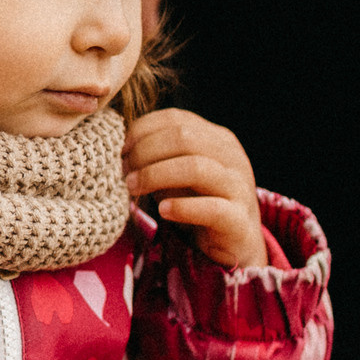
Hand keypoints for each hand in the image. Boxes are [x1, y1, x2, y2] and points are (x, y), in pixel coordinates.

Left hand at [124, 107, 267, 269]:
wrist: (236, 241)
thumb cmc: (200, 201)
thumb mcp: (177, 174)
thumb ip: (158, 157)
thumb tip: (121, 149)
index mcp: (216, 138)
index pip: (175, 119)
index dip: (142, 130)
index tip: (121, 149)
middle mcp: (231, 156)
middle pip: (184, 137)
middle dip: (145, 151)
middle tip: (124, 170)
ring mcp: (238, 186)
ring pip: (196, 167)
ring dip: (156, 175)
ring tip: (133, 187)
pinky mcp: (239, 218)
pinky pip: (211, 208)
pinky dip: (182, 207)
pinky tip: (162, 210)